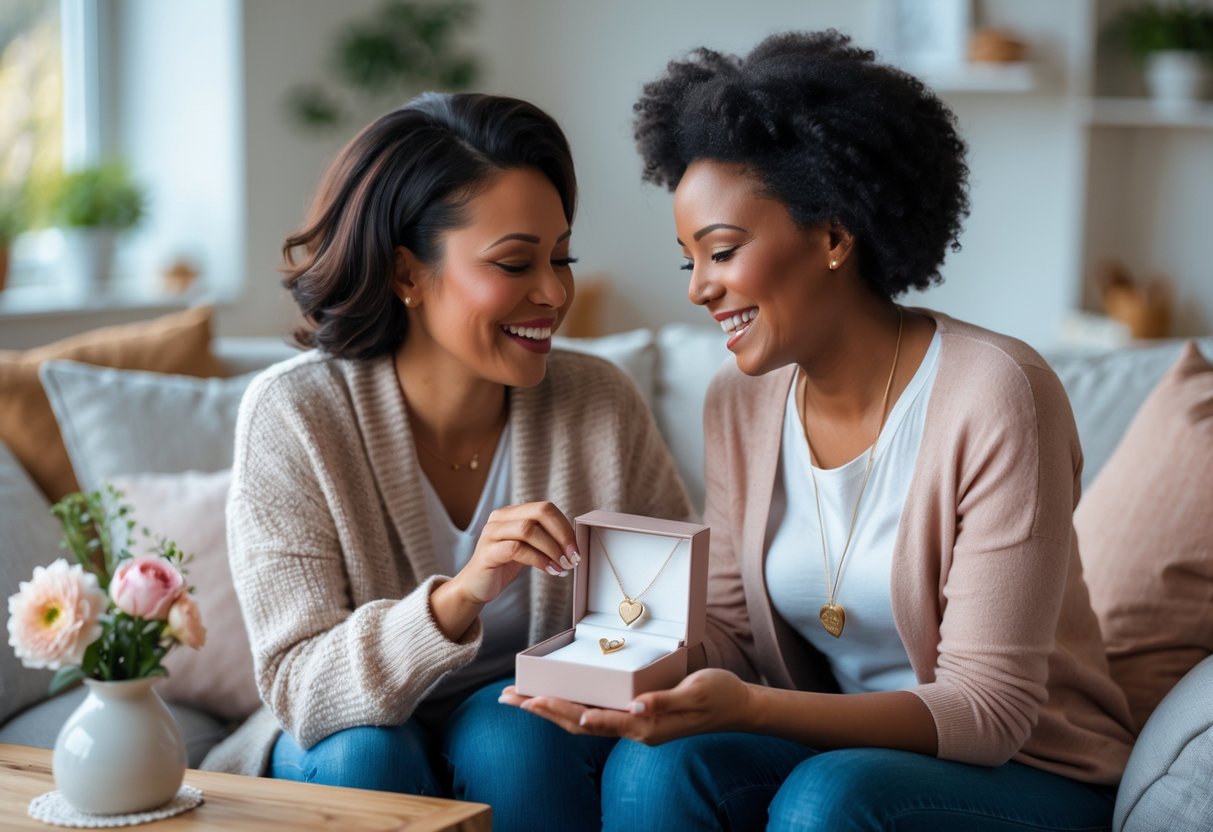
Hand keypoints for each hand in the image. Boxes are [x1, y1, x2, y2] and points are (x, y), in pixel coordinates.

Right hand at [451, 501, 579, 605]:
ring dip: (552, 549)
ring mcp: (491, 533)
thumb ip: (544, 538)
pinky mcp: (487, 552)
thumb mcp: (527, 547)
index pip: (545, 508)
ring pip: (528, 529)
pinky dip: (538, 559)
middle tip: (572, 557)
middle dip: (562, 534)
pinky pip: (517, 549)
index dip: (565, 527)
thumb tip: (573, 543)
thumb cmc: (503, 565)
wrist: (476, 587)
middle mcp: (500, 518)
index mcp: (512, 513)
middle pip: (540, 512)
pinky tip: (549, 570)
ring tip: (562, 566)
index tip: (576, 549)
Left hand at [500, 668, 753, 744]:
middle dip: (542, 710)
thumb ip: (666, 700)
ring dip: (549, 710)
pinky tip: (558, 700)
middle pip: (578, 723)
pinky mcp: (637, 717)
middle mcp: (634, 729)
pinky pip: (596, 714)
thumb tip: (636, 707)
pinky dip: (571, 707)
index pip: (594, 720)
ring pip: (582, 721)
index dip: (564, 710)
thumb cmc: (719, 695)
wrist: (739, 708)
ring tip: (520, 700)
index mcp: (645, 725)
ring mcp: (635, 725)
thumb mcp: (696, 692)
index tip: (536, 701)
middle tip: (509, 698)